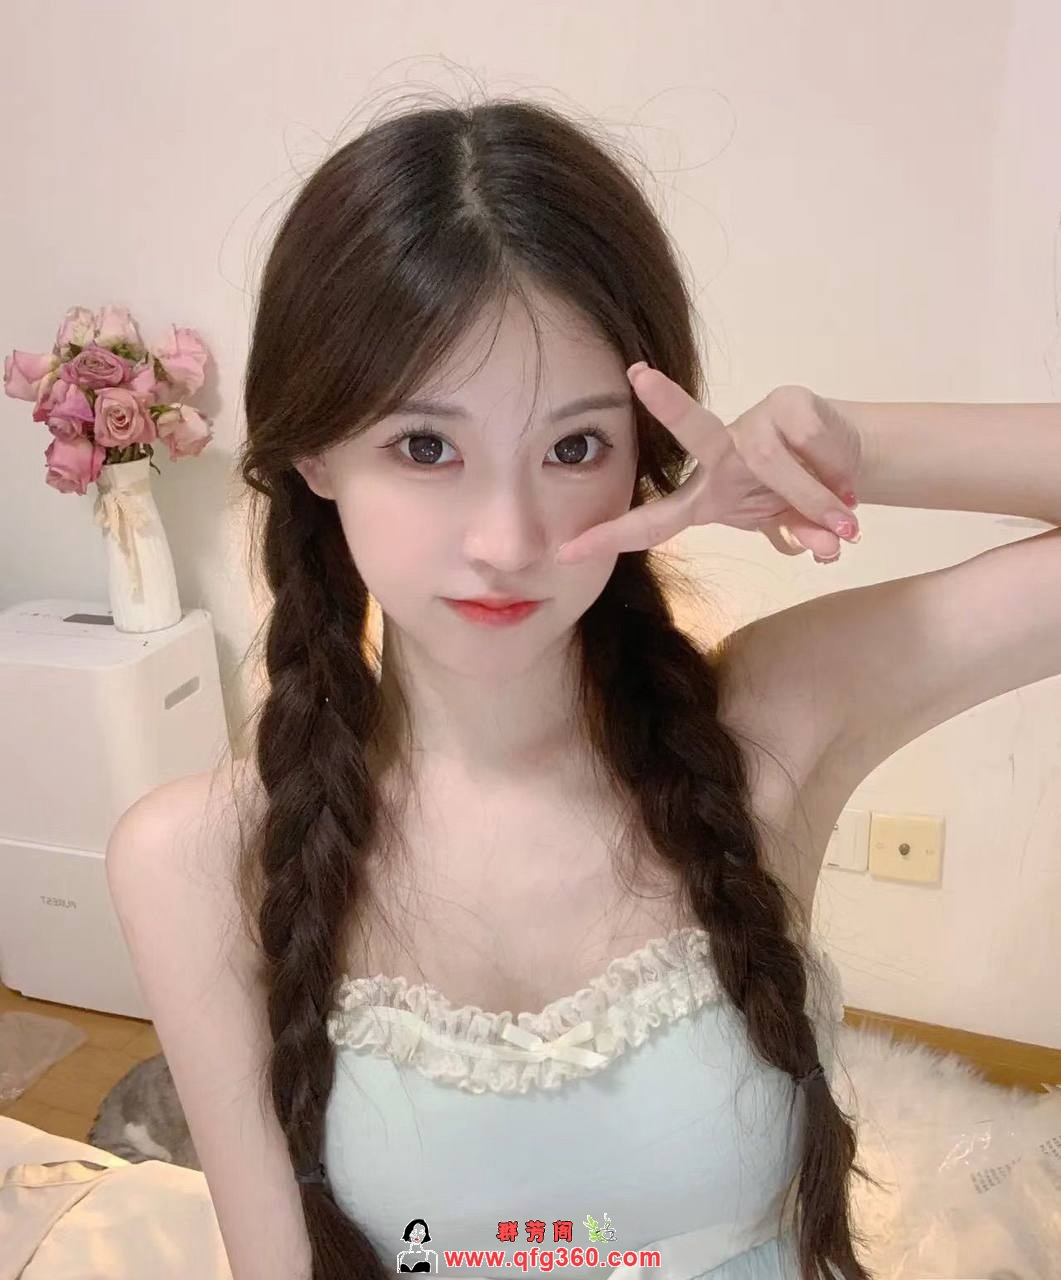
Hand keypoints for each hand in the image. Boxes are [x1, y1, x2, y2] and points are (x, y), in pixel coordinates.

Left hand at [555, 370, 862, 564]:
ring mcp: (755, 424)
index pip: (652, 521)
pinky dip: (836, 474)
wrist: (846, 462)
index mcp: (706, 497)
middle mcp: (722, 456)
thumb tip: (827, 546)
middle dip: (669, 404)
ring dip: (814, 498)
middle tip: (640, 375)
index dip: (612, 537)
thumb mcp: (791, 529)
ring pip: (775, 460)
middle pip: (695, 431)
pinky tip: (848, 482)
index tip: (566, 551)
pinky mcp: (790, 402)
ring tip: (848, 526)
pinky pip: (812, 443)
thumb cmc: (796, 497)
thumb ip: (802, 537)